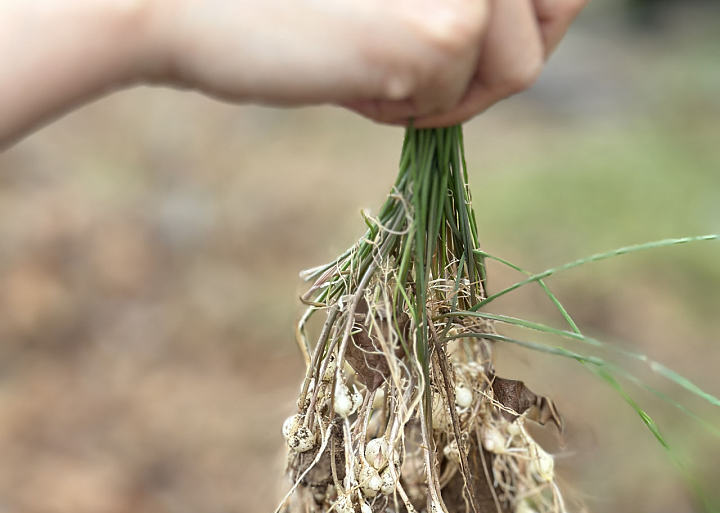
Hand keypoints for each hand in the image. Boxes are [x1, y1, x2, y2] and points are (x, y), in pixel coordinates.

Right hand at [149, 0, 589, 125]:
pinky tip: (350, 79)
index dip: (542, 11)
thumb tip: (524, 34)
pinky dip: (411, 112)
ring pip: (522, 67)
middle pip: (556, 12)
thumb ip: (454, 0)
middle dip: (497, 57)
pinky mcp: (447, 27)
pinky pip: (461, 101)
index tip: (497, 34)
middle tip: (420, 63)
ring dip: (454, 92)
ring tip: (378, 68)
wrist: (188, 0)